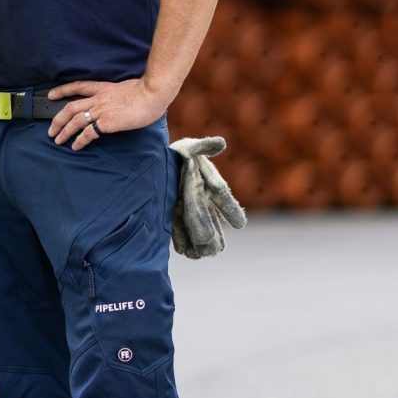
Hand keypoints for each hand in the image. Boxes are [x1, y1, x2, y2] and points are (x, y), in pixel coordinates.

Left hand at [47, 77, 169, 149]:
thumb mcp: (127, 88)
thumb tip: (121, 100)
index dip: (62, 91)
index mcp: (103, 88)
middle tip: (50, 129)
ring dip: (64, 131)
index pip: (77, 87)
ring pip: (75, 120)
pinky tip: (75, 146)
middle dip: (57, 119)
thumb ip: (119, 95)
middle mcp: (98, 99)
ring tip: (57, 140)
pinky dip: (79, 140)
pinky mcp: (107, 122)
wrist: (152, 93)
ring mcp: (101, 110)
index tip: (51, 95)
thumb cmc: (147, 91)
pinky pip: (88, 133)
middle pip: (70, 107)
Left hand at [169, 136, 246, 257]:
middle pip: (210, 220)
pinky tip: (184, 251)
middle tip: (215, 249)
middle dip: (212, 234)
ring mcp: (188, 210)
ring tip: (201, 254)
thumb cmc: (179, 154)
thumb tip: (220, 143)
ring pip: (197, 230)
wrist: (157, 164)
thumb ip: (203, 146)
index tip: (240, 224)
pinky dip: (182, 241)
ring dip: (198, 242)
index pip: (224, 199)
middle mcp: (202, 201)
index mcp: (210, 186)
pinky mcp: (172, 215)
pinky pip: (179, 230)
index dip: (231, 210)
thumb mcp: (189, 148)